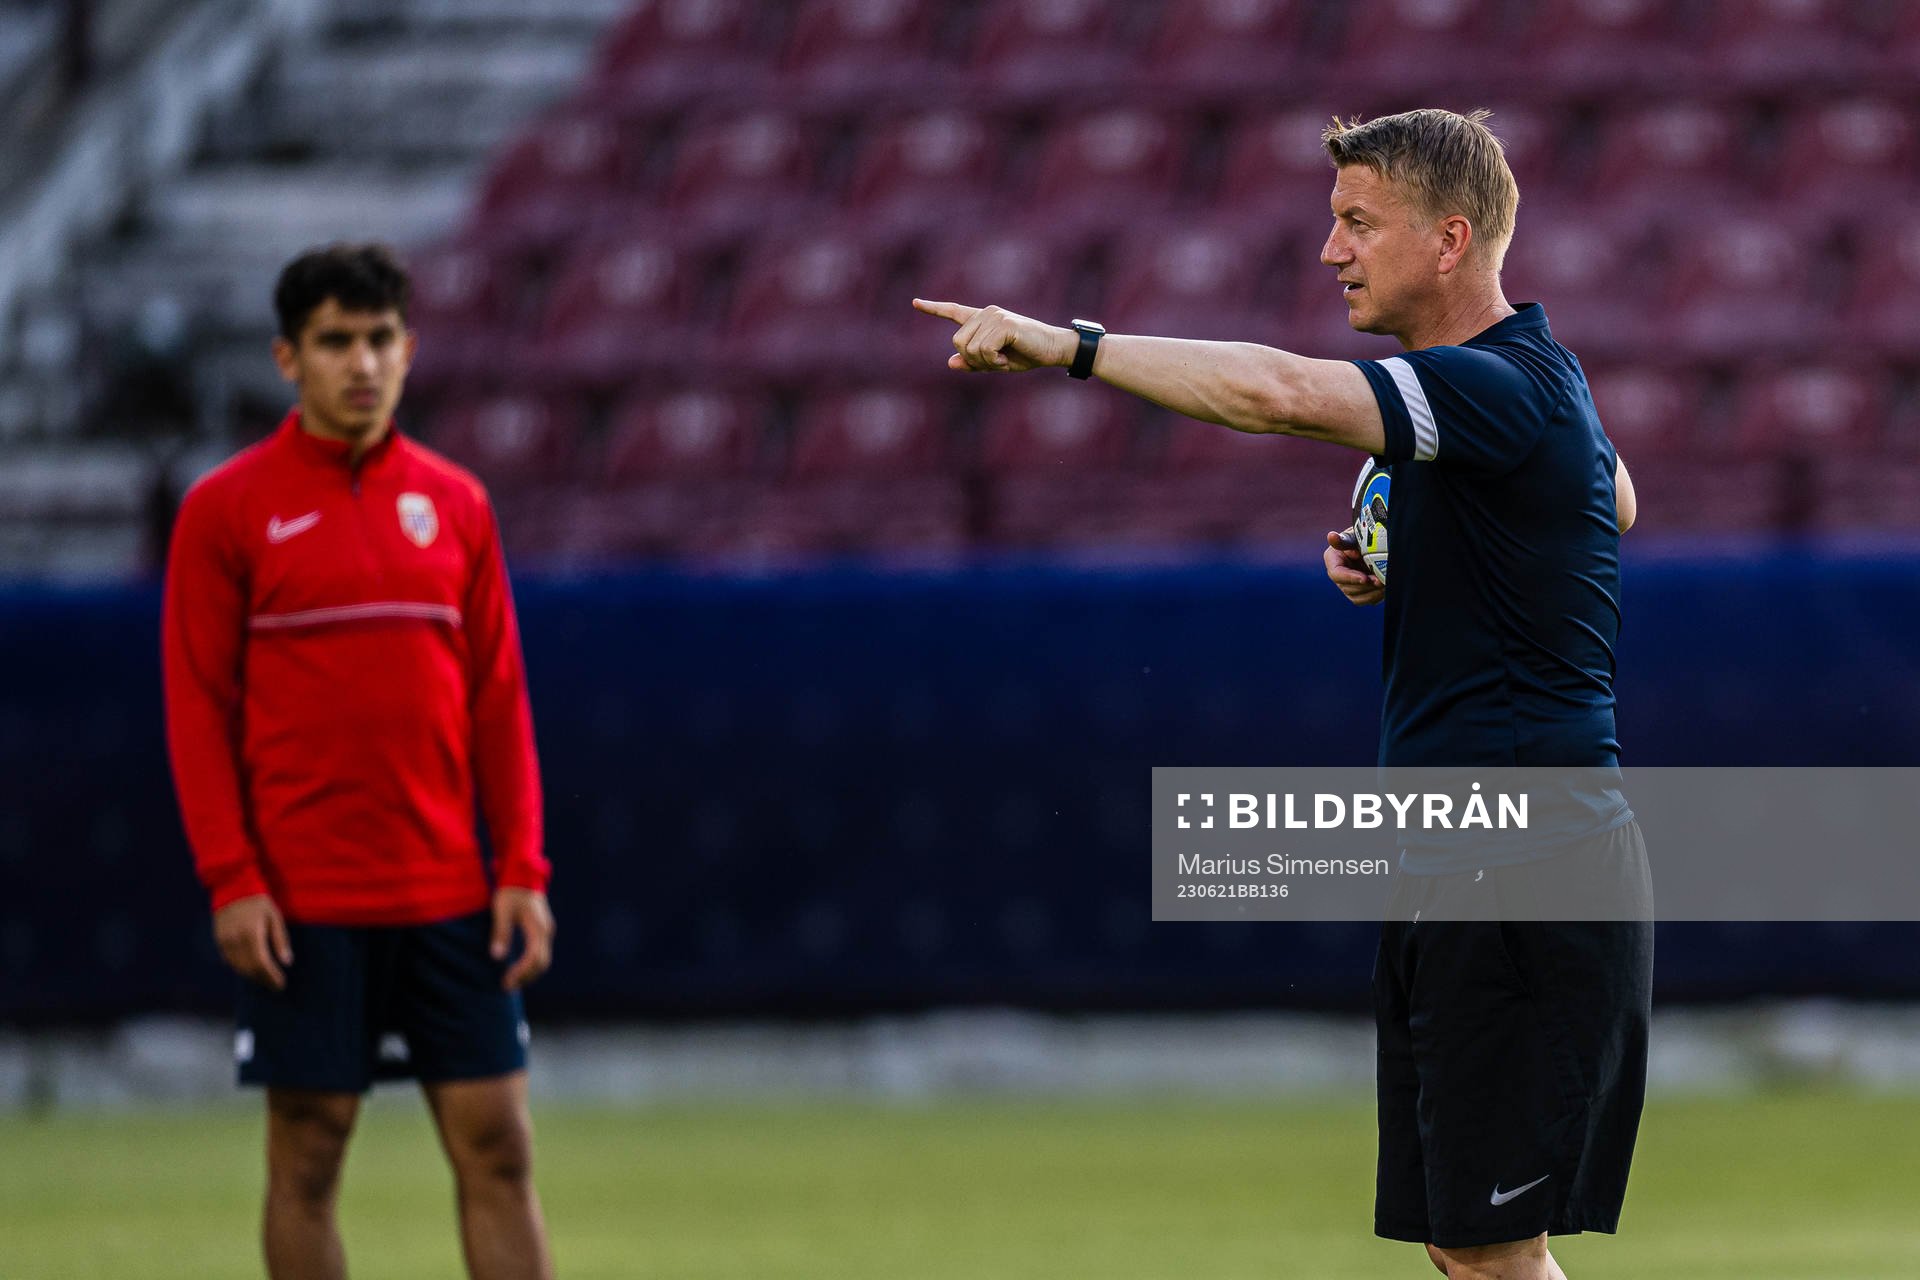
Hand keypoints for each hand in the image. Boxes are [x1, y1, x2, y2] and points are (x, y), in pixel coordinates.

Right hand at [213, 894, 292, 989]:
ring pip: (238, 967)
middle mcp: (235, 941)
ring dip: (253, 976)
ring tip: (266, 980)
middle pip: (249, 969)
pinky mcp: (219, 941)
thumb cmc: (258, 901)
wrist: (232, 886)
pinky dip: (241, 968)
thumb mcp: (275, 917)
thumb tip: (287, 962)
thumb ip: (280, 940)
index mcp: (251, 934)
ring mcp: (224, 942)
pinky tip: (251, 970)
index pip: (262, 964)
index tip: (281, 985)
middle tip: (276, 986)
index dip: (271, 977)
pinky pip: (230, 961)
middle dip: (264, 980)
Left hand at [490, 887, 554, 990]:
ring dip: (529, 972)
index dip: (521, 972)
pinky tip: (518, 968)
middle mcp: (546, 930)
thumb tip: (497, 956)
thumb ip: (501, 933)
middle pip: (542, 962)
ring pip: (543, 958)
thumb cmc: (510, 891)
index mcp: (537, 927)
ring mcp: (546, 930)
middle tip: (507, 986)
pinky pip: (540, 951)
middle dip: (526, 976)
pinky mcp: (542, 929)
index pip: (533, 957)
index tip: (506, 981)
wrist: (522, 873)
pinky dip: (530, 964)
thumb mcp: (502, 911)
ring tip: (511, 981)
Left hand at [912, 298, 1077, 372]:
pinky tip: (1007, 359)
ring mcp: (994, 316)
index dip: (933, 309)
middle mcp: (986, 313)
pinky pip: (984, 350)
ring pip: (970, 348)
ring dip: (986, 362)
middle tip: (995, 362)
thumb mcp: (995, 362)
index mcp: (982, 320)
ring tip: (1004, 359)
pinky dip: (994, 361)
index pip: (954, 311)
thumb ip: (973, 362)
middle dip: (974, 360)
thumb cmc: (1025, 354)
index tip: (915, 302)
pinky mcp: (1004, 324)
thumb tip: (950, 362)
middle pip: (958, 342)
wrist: (1052, 349)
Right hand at [1325, 529, 1384, 605]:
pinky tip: (1387, 588)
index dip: (1350, 578)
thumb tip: (1331, 536)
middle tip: (1380, 581)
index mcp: (1333, 562)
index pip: (1337, 574)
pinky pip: (1367, 600)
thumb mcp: (1353, 536)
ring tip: (1385, 585)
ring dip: (1372, 593)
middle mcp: (1338, 577)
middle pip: (1348, 588)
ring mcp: (1349, 586)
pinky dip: (1377, 596)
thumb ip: (1344, 540)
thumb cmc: (1361, 537)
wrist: (1373, 544)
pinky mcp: (1360, 593)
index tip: (1365, 578)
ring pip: (1357, 598)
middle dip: (1365, 587)